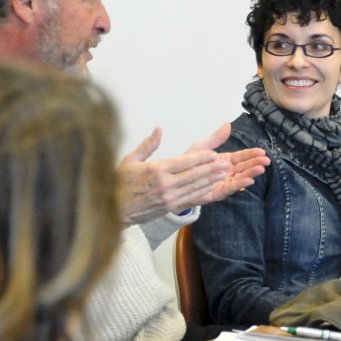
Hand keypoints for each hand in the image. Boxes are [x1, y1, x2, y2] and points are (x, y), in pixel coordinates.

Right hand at [118, 124, 268, 224]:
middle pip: (194, 175)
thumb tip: (159, 129)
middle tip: (227, 164)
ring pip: (195, 187)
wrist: (112, 211)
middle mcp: (165, 184)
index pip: (184, 162)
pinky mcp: (169, 207)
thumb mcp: (130, 160)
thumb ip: (148, 145)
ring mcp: (168, 198)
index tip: (215, 154)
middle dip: (212, 169)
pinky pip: (190, 198)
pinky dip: (203, 192)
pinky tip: (213, 188)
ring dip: (212, 180)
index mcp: (156, 170)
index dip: (202, 159)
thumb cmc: (118, 184)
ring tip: (225, 174)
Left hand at [185, 122, 269, 203]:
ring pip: (240, 178)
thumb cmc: (188, 163)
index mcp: (224, 161)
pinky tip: (249, 180)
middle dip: (255, 164)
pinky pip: (230, 188)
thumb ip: (215, 138)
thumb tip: (227, 124)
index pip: (241, 157)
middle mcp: (226, 172)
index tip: (262, 151)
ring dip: (251, 173)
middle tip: (266, 161)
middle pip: (243, 167)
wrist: (175, 180)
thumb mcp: (202, 147)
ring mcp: (223, 183)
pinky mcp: (217, 193)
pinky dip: (239, 184)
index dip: (251, 154)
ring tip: (261, 169)